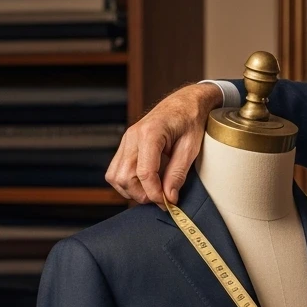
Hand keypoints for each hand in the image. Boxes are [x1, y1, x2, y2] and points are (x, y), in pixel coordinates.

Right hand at [106, 82, 223, 205]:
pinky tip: (146, 183)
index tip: (167, 203)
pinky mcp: (125, 144)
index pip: (144, 173)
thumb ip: (178, 173)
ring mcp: (126, 140)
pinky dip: (128, 182)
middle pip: (124, 176)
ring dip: (132, 190)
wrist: (185, 102)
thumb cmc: (190, 120)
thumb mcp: (191, 148)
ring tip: (154, 191)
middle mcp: (132, 136)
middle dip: (142, 194)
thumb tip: (169, 198)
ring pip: (115, 176)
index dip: (154, 193)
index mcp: (150, 133)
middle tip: (162, 199)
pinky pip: (116, 170)